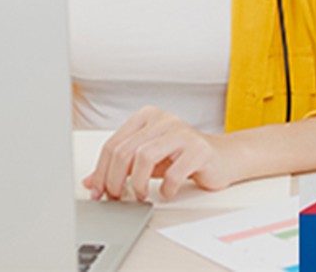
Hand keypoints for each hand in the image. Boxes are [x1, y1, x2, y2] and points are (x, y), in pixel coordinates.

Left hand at [83, 106, 239, 202]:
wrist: (225, 158)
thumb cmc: (184, 158)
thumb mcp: (147, 161)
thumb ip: (120, 168)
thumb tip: (90, 181)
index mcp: (147, 117)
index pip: (113, 144)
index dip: (101, 171)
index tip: (97, 191)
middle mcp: (163, 120)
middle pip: (125, 151)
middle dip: (114, 180)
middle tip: (116, 197)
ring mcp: (182, 133)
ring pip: (144, 157)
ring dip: (137, 183)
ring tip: (139, 196)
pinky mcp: (199, 149)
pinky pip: (173, 172)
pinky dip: (165, 188)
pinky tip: (166, 192)